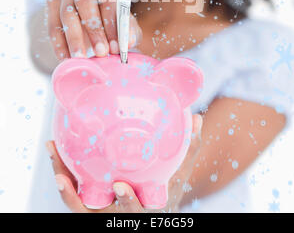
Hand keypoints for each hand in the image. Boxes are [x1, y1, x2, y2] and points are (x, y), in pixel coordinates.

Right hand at [45, 0, 141, 60]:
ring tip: (82, 59)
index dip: (113, 23)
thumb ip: (129, 30)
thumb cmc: (115, 18)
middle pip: (85, 0)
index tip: (117, 47)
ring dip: (74, 38)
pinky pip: (53, 23)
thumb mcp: (126, 23)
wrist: (95, 17)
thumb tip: (129, 41)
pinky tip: (65, 58)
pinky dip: (59, 43)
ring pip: (66, 12)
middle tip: (101, 53)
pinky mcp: (53, 1)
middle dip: (94, 29)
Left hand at [45, 114, 202, 212]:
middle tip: (67, 180)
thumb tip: (198, 119)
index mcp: (140, 210)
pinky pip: (71, 190)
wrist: (150, 211)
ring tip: (53, 152)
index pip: (133, 212)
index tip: (121, 187)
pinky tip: (54, 148)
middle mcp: (115, 215)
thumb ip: (189, 149)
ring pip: (74, 202)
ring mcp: (98, 211)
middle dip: (79, 202)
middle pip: (94, 214)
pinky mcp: (86, 202)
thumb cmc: (165, 193)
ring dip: (61, 179)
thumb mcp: (178, 176)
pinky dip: (61, 170)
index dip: (126, 203)